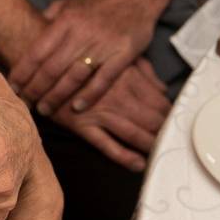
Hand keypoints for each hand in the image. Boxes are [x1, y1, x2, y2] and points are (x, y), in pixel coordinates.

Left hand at [9, 0, 157, 115]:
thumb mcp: (70, 2)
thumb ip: (50, 16)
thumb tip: (30, 28)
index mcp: (66, 20)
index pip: (37, 51)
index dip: (23, 71)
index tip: (13, 86)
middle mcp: (82, 32)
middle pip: (52, 68)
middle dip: (35, 88)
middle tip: (25, 103)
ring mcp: (104, 44)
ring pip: (74, 76)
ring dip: (57, 96)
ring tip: (45, 110)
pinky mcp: (124, 53)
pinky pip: (104, 79)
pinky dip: (90, 95)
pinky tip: (77, 108)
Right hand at [50, 58, 170, 170]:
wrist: (40, 64)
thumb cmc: (79, 58)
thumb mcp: (114, 56)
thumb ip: (142, 70)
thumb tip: (162, 87)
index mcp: (127, 77)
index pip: (159, 101)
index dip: (172, 115)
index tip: (179, 124)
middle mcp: (117, 96)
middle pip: (152, 119)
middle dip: (166, 133)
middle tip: (177, 143)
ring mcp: (100, 112)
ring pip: (134, 133)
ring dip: (150, 145)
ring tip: (163, 155)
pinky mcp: (83, 125)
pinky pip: (107, 145)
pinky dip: (124, 156)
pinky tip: (138, 164)